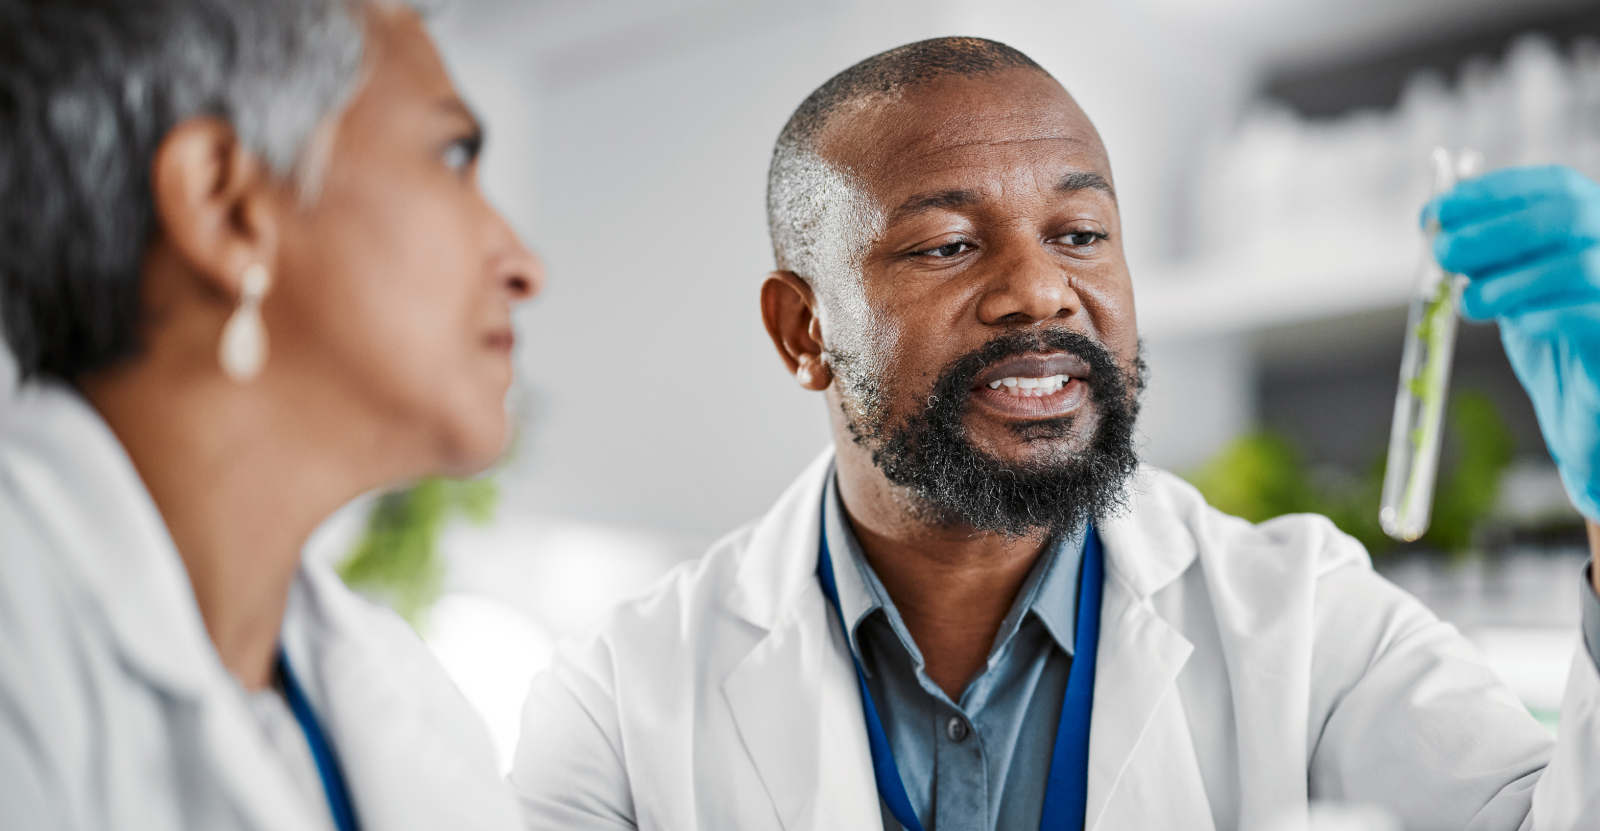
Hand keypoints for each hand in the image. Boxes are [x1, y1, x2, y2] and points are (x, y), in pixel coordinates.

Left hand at [1428, 164, 1599, 520]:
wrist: (1583, 406)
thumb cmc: (1549, 336)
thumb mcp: (1511, 284)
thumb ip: (1487, 255)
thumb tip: (1440, 228)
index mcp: (1594, 223)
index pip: (1553, 185)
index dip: (1490, 193)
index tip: (1435, 212)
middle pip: (1565, 215)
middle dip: (1492, 230)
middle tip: (1443, 253)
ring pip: (1578, 266)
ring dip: (1509, 281)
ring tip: (1472, 303)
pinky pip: (1589, 315)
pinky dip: (1541, 316)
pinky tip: (1518, 325)